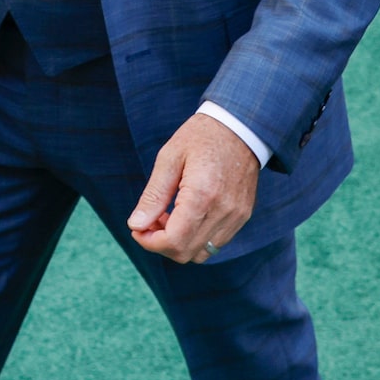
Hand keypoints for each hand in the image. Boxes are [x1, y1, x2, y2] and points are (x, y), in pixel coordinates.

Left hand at [126, 112, 259, 263]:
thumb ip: (154, 195)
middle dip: (160, 244)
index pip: (174, 241)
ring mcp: (236, 216)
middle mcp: (223, 211)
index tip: (138, 228)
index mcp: (202, 195)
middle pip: (186, 253)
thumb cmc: (200, 137)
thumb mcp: (169, 158)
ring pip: (201, 253)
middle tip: (150, 220)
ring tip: (169, 216)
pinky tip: (187, 215)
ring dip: (179, 243)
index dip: (150, 242)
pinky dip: (196, 238)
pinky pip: (215, 243)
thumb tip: (136, 225)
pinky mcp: (242, 216)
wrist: (240, 126)